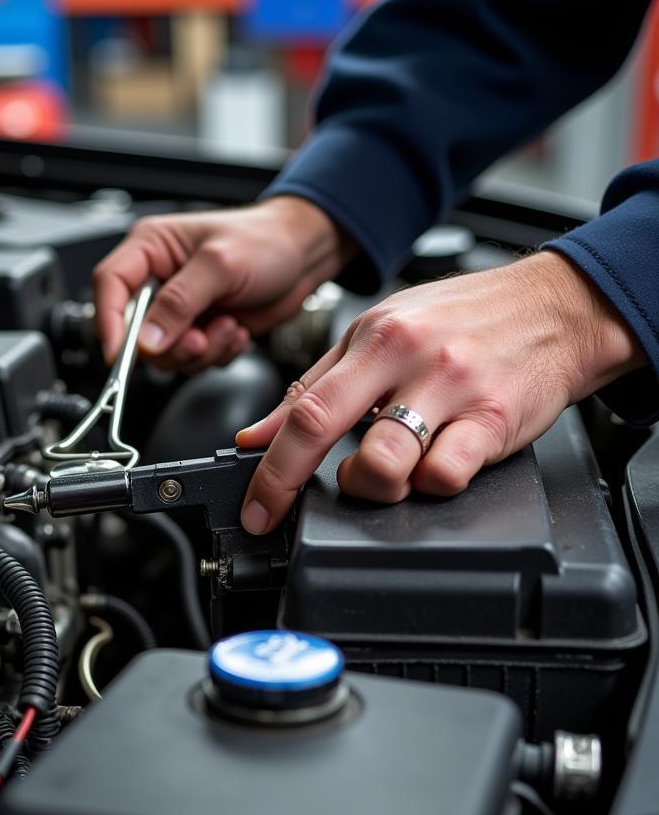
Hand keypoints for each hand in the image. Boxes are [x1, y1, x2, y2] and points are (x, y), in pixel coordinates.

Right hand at [93, 197, 354, 372]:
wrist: (305, 255)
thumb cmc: (265, 241)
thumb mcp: (220, 266)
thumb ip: (179, 303)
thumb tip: (146, 340)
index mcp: (150, 249)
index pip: (109, 286)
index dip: (109, 322)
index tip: (120, 354)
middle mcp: (158, 280)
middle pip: (134, 331)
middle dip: (172, 344)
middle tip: (200, 336)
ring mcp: (178, 310)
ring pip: (165, 354)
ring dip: (201, 350)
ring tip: (228, 325)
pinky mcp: (199, 330)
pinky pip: (193, 361)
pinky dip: (217, 354)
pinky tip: (236, 331)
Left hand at [235, 251, 645, 533]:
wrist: (558, 306)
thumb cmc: (465, 319)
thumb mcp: (377, 334)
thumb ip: (313, 386)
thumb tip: (256, 436)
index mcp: (372, 339)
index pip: (301, 409)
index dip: (270, 470)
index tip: (256, 508)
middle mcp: (407, 359)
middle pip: (326, 430)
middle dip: (298, 483)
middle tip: (322, 491)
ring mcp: (453, 388)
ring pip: (386, 465)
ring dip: (375, 486)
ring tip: (390, 471)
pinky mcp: (496, 418)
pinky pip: (447, 475)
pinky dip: (432, 485)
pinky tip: (436, 466)